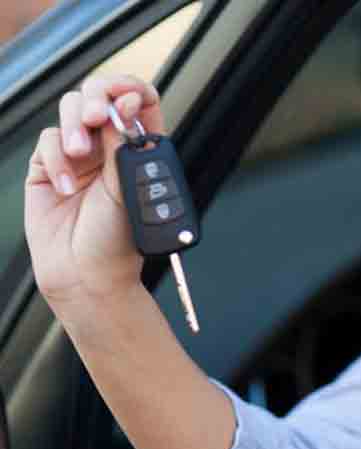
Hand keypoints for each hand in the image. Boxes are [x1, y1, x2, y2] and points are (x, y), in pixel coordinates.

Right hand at [24, 74, 163, 307]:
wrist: (87, 275)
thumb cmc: (118, 241)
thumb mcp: (128, 188)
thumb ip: (123, 144)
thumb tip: (125, 104)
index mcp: (139, 150)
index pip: (140, 103)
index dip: (131, 89)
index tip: (124, 93)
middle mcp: (110, 149)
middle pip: (100, 97)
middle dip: (96, 98)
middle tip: (95, 117)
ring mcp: (78, 156)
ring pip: (71, 110)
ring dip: (73, 126)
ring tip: (78, 153)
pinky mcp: (48, 167)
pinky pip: (48, 141)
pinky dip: (55, 159)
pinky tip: (65, 187)